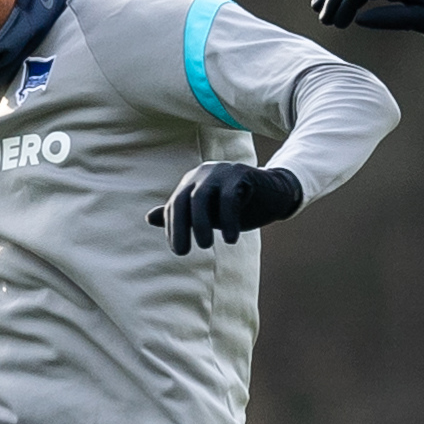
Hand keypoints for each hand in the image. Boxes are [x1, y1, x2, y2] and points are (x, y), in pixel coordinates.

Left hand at [148, 163, 302, 253]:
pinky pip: (229, 197)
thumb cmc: (238, 205)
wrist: (275, 193)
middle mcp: (204, 173)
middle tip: (182, 253)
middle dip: (181, 227)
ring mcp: (222, 171)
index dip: (173, 228)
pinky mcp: (241, 173)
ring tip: (206, 246)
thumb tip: (149, 217)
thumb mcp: (207, 213)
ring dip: (201, 223)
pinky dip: (228, 219)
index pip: (174, 205)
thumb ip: (182, 215)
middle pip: (184, 200)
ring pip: (202, 196)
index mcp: (192, 182)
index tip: (179, 251)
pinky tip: (231, 239)